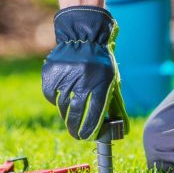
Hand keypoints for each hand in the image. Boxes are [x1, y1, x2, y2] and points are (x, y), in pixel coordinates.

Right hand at [41, 6, 128, 139]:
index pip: (94, 114)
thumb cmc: (101, 61)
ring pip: (62, 106)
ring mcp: (65, 75)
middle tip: (76, 135)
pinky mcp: (51, 72)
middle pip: (76, 114)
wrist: (84, 35)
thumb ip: (115, 104)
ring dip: (66, 116)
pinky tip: (61, 99)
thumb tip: (122, 128)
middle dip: (76, 129)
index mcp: (100, 82)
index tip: (88, 137)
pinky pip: (51, 95)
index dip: (90, 130)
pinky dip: (55, 100)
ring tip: (70, 119)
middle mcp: (82, 79)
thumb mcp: (112, 80)